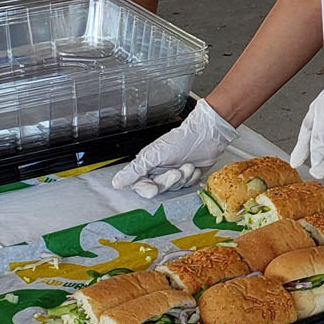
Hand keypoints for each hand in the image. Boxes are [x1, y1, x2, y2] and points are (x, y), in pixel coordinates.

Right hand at [112, 97, 237, 197]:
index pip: (141, 185)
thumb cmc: (181, 138)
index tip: (152, 188)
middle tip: (176, 171)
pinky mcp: (189, 176)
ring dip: (183, 178)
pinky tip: (195, 168)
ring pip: (174, 188)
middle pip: (160, 188)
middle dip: (169, 181)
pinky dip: (192, 178)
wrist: (207, 135)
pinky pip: (188, 186)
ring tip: (188, 165)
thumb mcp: (154, 154)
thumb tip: (116, 182)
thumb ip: (134, 170)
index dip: (147, 189)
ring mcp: (175, 173)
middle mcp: (161, 170)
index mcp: (149, 165)